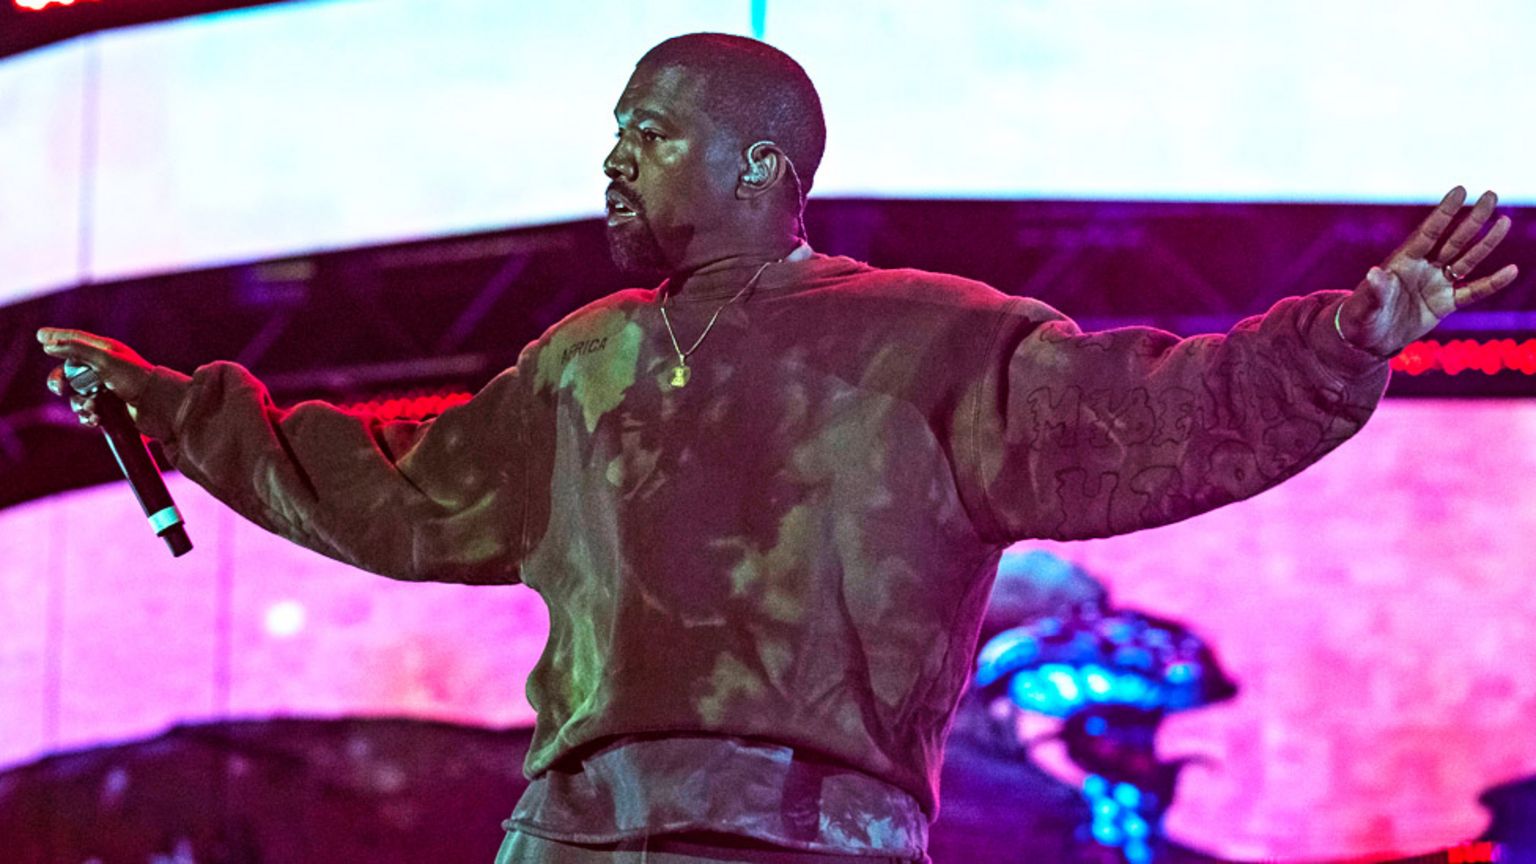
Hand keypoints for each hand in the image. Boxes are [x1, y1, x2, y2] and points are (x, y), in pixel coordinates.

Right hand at [37, 328, 157, 426]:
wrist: (161, 408)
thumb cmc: (137, 379)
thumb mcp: (105, 360)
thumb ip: (76, 350)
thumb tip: (47, 344)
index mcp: (105, 351)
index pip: (75, 340)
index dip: (57, 338)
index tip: (39, 336)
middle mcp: (103, 369)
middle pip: (68, 372)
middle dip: (60, 381)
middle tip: (60, 388)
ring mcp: (106, 390)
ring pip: (75, 396)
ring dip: (79, 404)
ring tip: (92, 408)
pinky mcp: (110, 409)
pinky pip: (87, 412)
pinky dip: (87, 416)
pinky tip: (95, 419)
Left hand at [1337, 186, 1518, 356]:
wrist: (1368, 340)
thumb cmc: (1360, 318)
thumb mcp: (1364, 306)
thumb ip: (1374, 291)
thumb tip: (1374, 274)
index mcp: (1403, 262)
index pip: (1428, 232)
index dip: (1444, 213)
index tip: (1460, 190)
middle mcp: (1423, 268)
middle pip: (1453, 240)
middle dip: (1472, 219)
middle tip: (1491, 195)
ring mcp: (1436, 284)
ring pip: (1467, 260)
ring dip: (1486, 243)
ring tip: (1505, 222)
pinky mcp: (1445, 303)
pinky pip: (1473, 291)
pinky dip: (1492, 283)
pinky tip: (1512, 270)